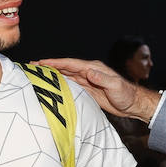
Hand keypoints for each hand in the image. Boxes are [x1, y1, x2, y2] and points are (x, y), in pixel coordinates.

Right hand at [38, 58, 158, 121]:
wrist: (133, 105)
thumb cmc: (126, 95)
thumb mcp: (115, 86)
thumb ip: (103, 79)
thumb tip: (89, 72)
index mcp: (93, 68)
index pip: (71, 64)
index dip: (56, 63)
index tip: (42, 62)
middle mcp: (88, 72)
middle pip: (65, 68)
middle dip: (49, 66)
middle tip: (33, 65)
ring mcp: (87, 81)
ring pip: (66, 76)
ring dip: (53, 74)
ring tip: (38, 73)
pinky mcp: (88, 90)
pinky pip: (71, 85)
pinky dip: (60, 83)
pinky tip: (52, 85)